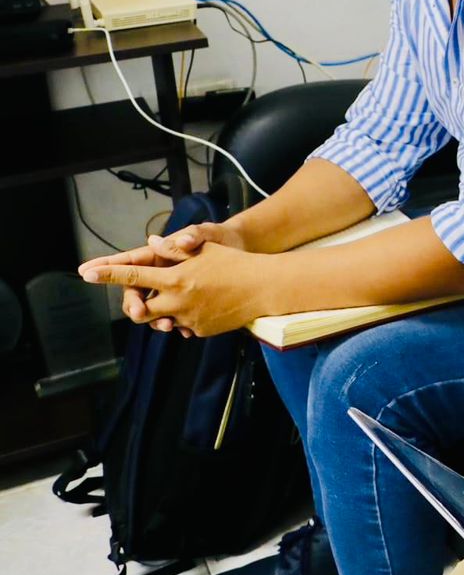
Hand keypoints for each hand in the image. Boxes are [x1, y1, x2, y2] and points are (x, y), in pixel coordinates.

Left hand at [80, 240, 265, 338]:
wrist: (264, 288)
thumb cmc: (236, 263)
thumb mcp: (204, 249)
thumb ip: (175, 249)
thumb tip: (151, 243)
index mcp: (175, 279)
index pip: (133, 278)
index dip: (108, 275)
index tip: (87, 274)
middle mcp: (177, 301)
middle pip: (140, 310)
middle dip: (137, 305)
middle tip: (139, 300)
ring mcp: (188, 319)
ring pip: (163, 320)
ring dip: (165, 312)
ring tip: (182, 299)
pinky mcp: (200, 331)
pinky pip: (184, 327)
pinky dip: (187, 317)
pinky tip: (203, 306)